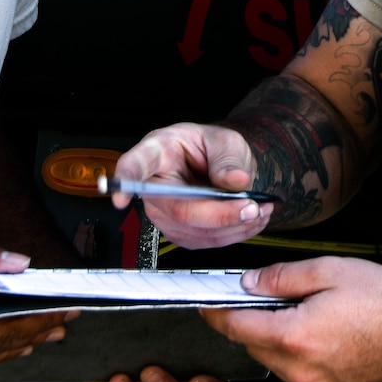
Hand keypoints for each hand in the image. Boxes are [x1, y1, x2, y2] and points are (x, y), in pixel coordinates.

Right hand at [111, 123, 274, 248]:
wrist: (219, 165)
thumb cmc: (212, 147)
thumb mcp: (224, 140)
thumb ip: (228, 159)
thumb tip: (235, 182)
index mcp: (156, 152)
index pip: (134, 166)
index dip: (126, 182)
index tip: (120, 198)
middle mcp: (153, 186)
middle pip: (178, 209)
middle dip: (220, 213)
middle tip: (252, 206)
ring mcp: (164, 214)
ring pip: (195, 231)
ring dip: (234, 226)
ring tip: (261, 209)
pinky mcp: (180, 232)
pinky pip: (206, 242)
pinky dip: (235, 234)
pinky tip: (252, 220)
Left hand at [202, 257, 381, 381]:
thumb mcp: (330, 271)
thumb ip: (283, 276)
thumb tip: (251, 282)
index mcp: (296, 336)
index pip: (237, 326)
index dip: (218, 311)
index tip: (208, 302)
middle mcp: (301, 368)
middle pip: (251, 345)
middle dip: (246, 320)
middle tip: (256, 293)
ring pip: (271, 359)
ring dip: (269, 335)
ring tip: (293, 307)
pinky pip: (292, 369)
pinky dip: (289, 349)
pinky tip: (308, 327)